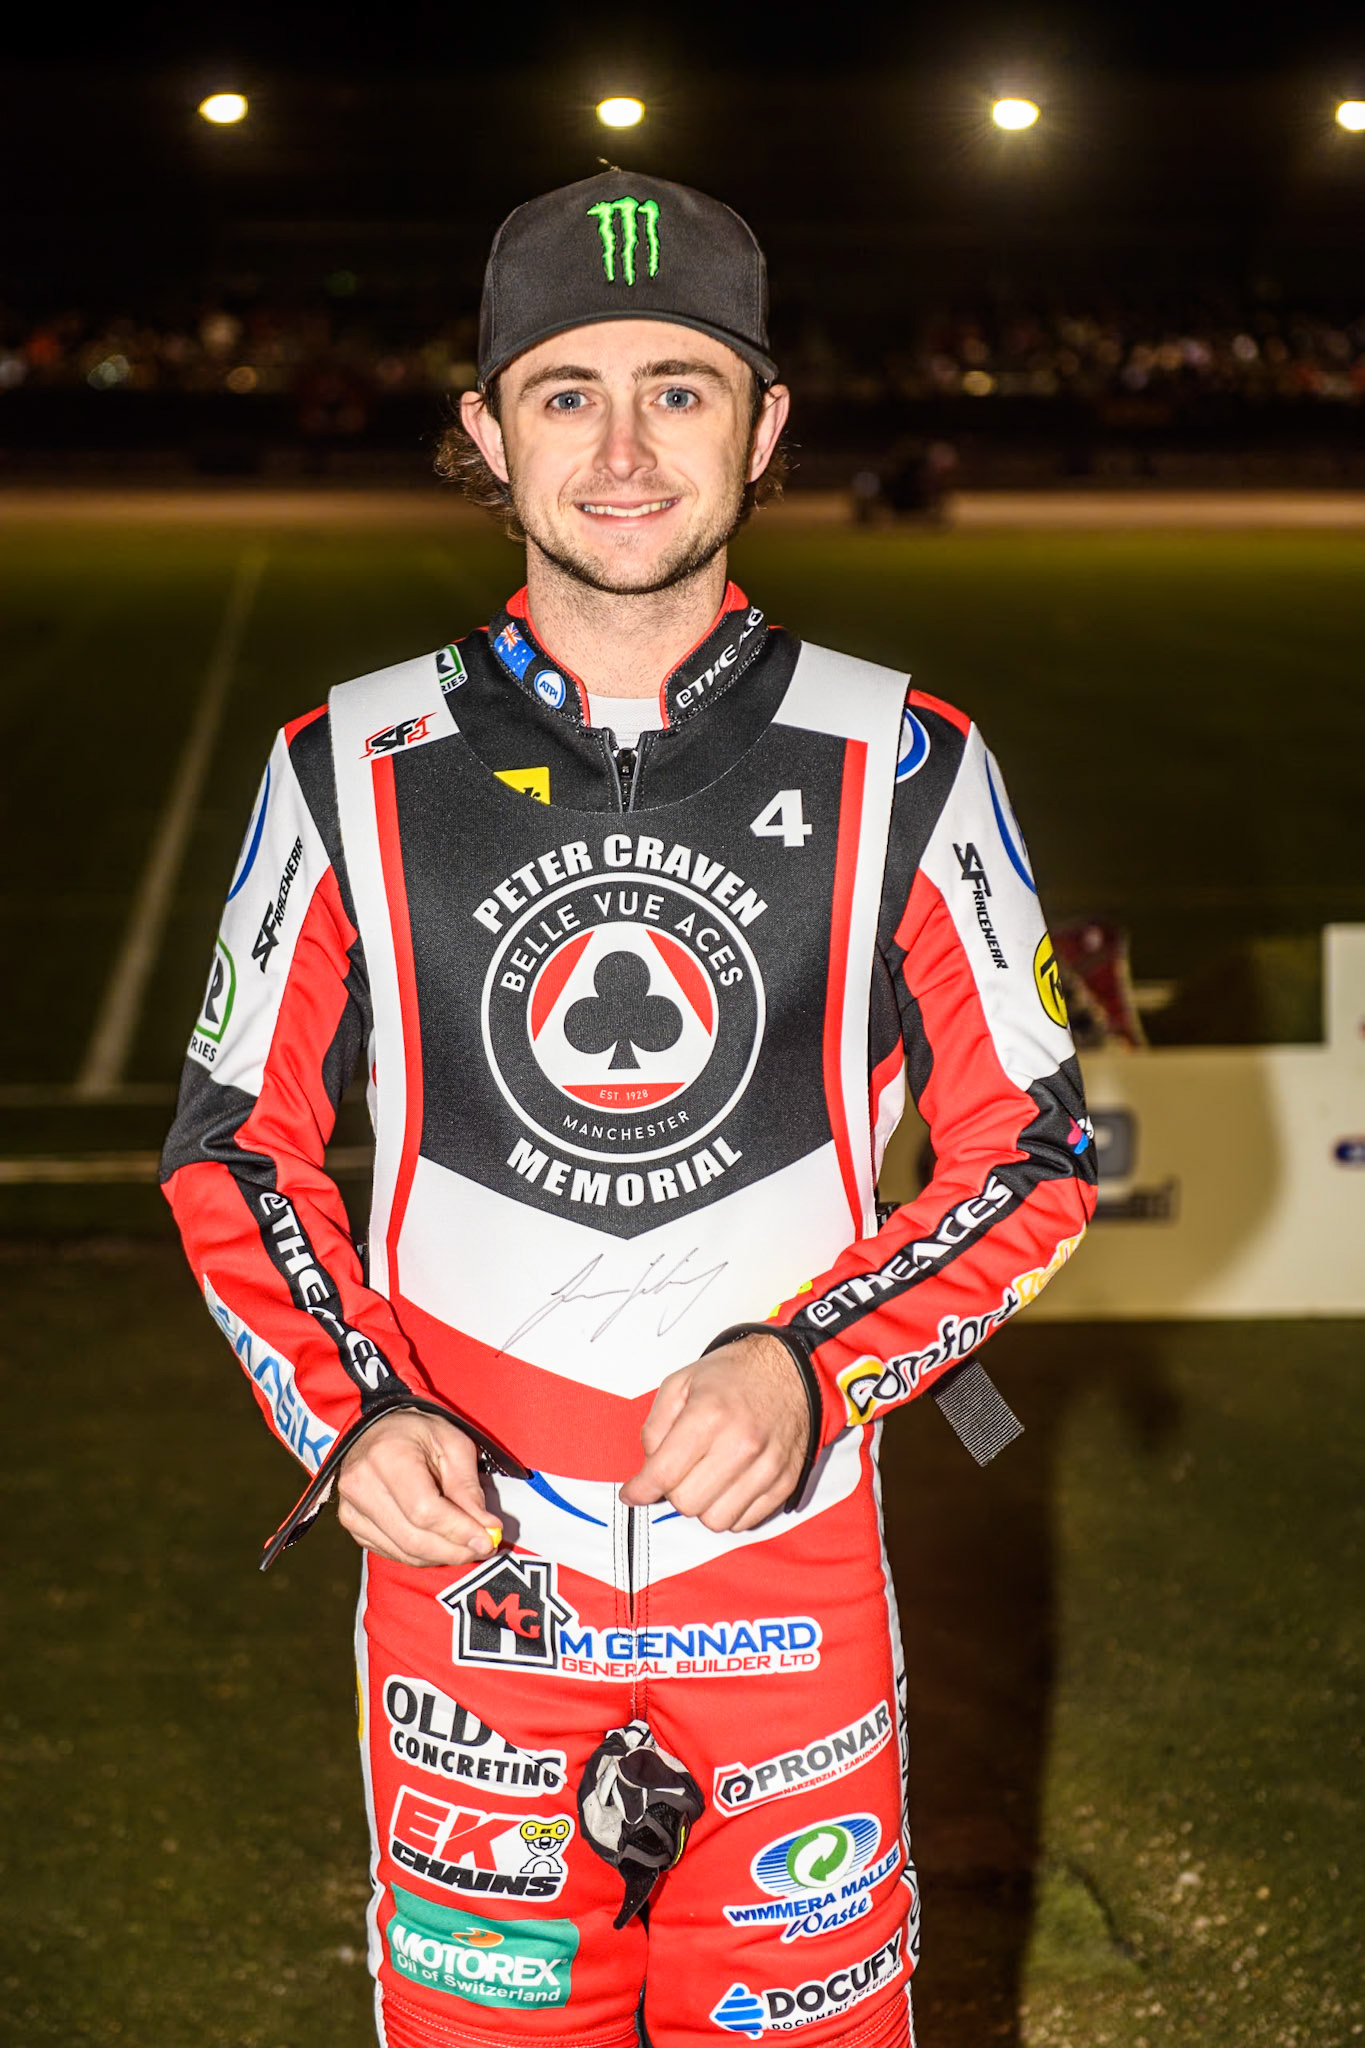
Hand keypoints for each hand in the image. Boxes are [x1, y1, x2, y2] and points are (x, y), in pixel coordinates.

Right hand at [336, 1409, 500, 1567]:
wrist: (374, 1429)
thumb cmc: (415, 1432)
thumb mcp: (452, 1444)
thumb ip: (468, 1488)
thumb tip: (486, 1528)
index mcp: (387, 1457)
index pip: (425, 1511)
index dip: (459, 1531)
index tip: (487, 1540)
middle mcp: (362, 1486)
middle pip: (414, 1539)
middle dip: (455, 1550)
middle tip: (483, 1547)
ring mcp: (352, 1508)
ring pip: (405, 1552)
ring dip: (442, 1555)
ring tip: (466, 1544)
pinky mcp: (352, 1524)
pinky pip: (393, 1552)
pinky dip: (422, 1554)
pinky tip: (440, 1541)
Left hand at [619, 1334, 809, 1532]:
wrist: (791, 1371)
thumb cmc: (734, 1376)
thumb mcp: (680, 1383)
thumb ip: (655, 1428)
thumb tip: (648, 1472)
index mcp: (709, 1415)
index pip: (664, 1474)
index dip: (641, 1489)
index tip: (633, 1493)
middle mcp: (741, 1444)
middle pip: (687, 1503)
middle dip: (674, 1491)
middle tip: (679, 1471)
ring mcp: (767, 1467)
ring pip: (716, 1521)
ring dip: (703, 1505)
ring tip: (706, 1478)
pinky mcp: (784, 1483)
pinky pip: (744, 1522)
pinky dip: (730, 1510)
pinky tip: (729, 1484)